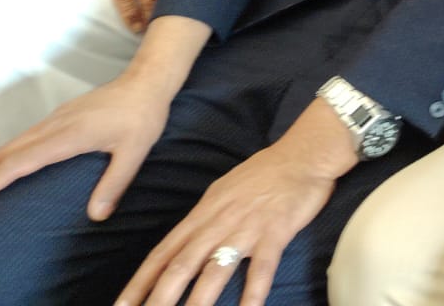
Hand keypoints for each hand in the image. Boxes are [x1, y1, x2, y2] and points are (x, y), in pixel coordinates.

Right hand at [0, 73, 169, 220]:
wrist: (147, 81)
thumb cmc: (143, 116)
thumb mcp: (135, 152)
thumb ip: (115, 184)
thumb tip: (97, 216)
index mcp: (70, 135)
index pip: (24, 159)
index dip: (0, 176)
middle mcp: (56, 124)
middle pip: (12, 149)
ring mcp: (57, 116)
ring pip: (18, 140)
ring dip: (0, 160)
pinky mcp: (61, 114)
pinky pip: (29, 134)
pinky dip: (13, 150)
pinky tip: (12, 161)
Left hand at [114, 97, 357, 305]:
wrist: (304, 153)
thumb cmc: (265, 172)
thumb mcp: (223, 192)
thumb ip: (204, 219)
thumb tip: (184, 242)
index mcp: (203, 214)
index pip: (162, 253)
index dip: (139, 283)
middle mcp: (217, 223)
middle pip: (180, 266)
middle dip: (159, 299)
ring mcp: (246, 228)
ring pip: (214, 271)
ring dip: (197, 303)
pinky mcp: (275, 232)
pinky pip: (261, 268)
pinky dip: (253, 293)